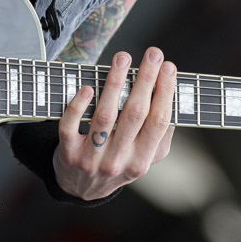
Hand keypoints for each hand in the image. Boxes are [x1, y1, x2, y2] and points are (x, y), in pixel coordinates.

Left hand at [53, 47, 175, 199]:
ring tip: (122, 59)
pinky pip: (71, 126)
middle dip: (146, 80)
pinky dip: (79, 106)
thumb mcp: (143, 158)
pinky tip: (88, 87)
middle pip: (135, 114)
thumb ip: (160, 138)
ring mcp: (91, 158)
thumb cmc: (117, 163)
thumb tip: (172, 102)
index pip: (158, 121)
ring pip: (105, 116)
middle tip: (153, 54)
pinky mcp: (68, 152)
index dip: (165, 93)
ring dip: (115, 83)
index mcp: (141, 160)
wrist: (79, 187)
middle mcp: (118, 160)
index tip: (169, 67)